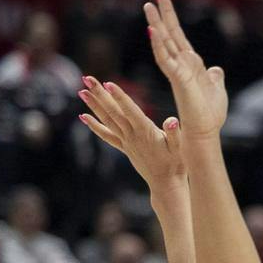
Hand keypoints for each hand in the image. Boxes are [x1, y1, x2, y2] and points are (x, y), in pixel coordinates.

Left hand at [78, 76, 185, 198]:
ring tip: (81, 91)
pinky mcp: (125, 148)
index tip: (108, 83)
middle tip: (86, 79)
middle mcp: (132, 135)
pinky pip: (107, 136)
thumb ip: (175, 134)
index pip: (130, 111)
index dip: (119, 97)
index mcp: (146, 132)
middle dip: (100, 94)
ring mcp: (127, 142)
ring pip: (107, 120)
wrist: (167, 184)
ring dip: (94, 105)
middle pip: (113, 112)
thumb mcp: (181, 148)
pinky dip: (95, 126)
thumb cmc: (177, 165)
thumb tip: (172, 120)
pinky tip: (83, 117)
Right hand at [142, 0, 227, 138]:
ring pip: (164, 42)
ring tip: (148, 6)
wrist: (206, 130)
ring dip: (156, 24)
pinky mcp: (178, 79)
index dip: (172, 18)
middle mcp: (181, 64)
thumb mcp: (216, 89)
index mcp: (190, 64)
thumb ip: (214, 77)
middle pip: (170, 34)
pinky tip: (153, 31)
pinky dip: (159, 45)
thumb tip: (216, 69)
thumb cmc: (210, 114)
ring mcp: (177, 70)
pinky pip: (165, 59)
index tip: (164, 0)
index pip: (179, 36)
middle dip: (163, 14)